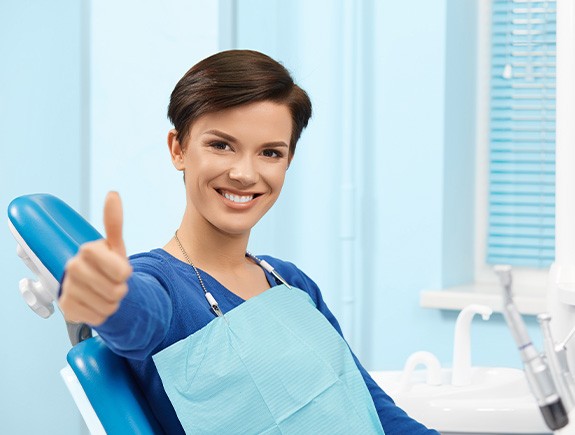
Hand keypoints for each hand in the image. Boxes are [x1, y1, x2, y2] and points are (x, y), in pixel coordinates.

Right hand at [60, 192, 132, 325]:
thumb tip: (113, 194)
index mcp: (88, 249)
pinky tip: (95, 304)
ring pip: (108, 306)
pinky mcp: (65, 307)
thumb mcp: (116, 247)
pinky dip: (102, 314)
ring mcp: (68, 287)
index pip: (122, 272)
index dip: (126, 274)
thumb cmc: (108, 265)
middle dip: (120, 290)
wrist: (95, 288)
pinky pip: (97, 317)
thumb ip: (114, 223)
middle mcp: (73, 266)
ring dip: (112, 303)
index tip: (120, 271)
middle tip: (112, 284)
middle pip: (116, 290)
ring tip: (105, 294)